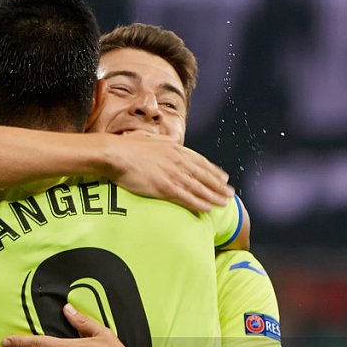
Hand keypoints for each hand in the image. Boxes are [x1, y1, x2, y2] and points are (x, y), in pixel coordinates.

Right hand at [108, 134, 232, 212]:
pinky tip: (208, 208)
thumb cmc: (128, 146)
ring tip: (225, 203)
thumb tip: (169, 139)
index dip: (213, 170)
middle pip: (204, 176)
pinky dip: (198, 203)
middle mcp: (178, 161)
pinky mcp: (165, 187)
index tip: (223, 177)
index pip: (200, 161)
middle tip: (230, 193)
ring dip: (214, 196)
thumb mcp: (150, 138)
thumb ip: (163, 140)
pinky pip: (186, 197)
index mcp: (175, 149)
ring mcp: (173, 174)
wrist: (116, 154)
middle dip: (219, 185)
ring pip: (199, 188)